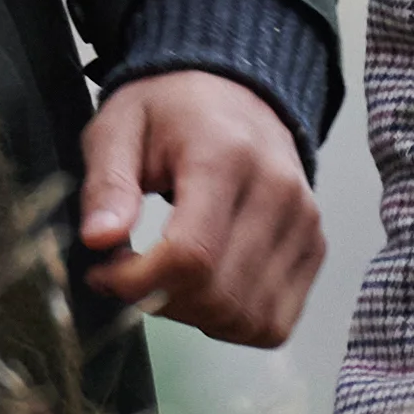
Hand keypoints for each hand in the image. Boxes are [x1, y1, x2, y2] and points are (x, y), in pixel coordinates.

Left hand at [82, 66, 325, 346]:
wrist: (235, 90)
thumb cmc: (168, 112)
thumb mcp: (118, 127)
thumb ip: (107, 182)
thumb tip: (99, 240)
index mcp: (226, 156)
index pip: (191, 254)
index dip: (139, 283)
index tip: (105, 272)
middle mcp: (279, 191)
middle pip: (220, 295)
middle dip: (161, 302)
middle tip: (130, 276)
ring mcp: (305, 222)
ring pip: (249, 318)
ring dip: (196, 317)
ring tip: (168, 281)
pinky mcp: (315, 246)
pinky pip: (275, 321)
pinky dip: (234, 323)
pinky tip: (205, 290)